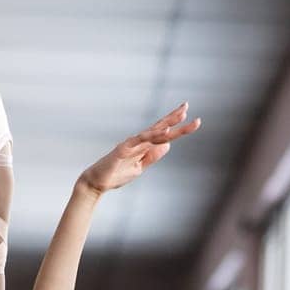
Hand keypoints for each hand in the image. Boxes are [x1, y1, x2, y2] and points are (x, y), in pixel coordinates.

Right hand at [78, 101, 200, 194]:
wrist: (97, 182)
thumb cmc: (116, 174)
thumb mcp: (140, 167)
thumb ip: (152, 156)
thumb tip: (168, 144)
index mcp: (143, 146)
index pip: (162, 133)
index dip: (176, 126)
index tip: (191, 119)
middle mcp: (139, 141)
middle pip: (160, 127)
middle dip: (174, 117)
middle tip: (187, 106)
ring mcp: (131, 143)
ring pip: (153, 132)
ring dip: (168, 123)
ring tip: (181, 115)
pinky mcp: (124, 149)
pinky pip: (141, 140)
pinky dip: (153, 135)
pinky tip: (165, 130)